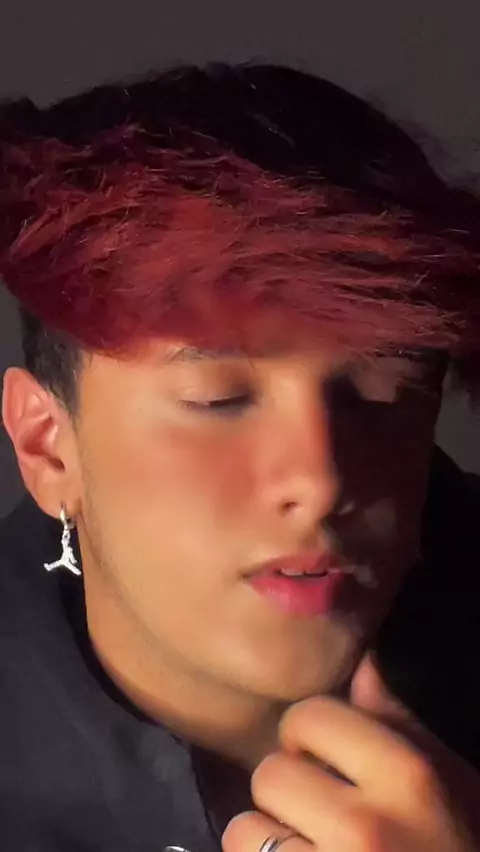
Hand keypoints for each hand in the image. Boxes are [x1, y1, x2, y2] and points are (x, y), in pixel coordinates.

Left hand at [222, 656, 478, 851]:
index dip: (306, 734)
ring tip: (303, 845)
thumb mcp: (446, 781)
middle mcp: (364, 826)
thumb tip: (360, 662)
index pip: (309, 716)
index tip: (319, 756)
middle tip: (312, 810)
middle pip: (271, 774)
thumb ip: (395, 721)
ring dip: (265, 838)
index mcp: (404, 776)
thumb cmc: (463, 844)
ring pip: (245, 830)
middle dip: (285, 790)